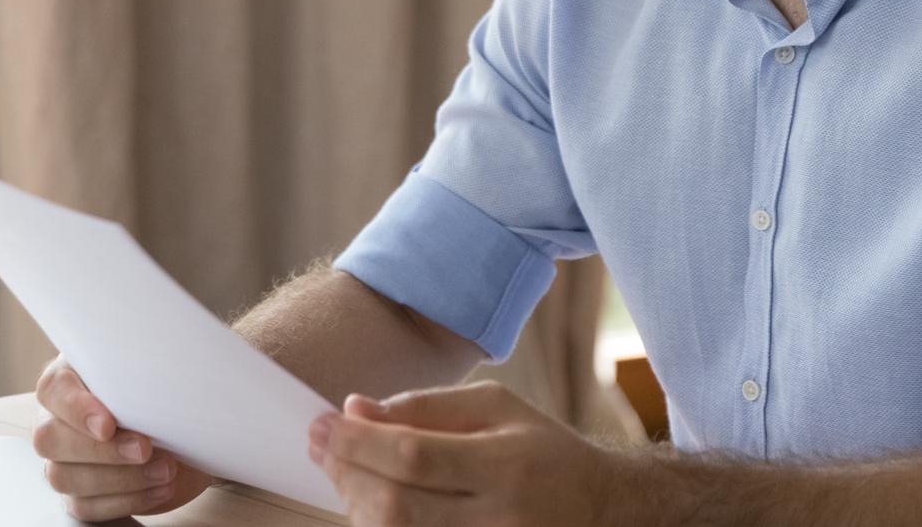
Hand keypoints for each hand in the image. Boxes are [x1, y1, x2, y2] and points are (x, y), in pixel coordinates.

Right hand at [33, 354, 214, 520]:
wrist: (189, 430)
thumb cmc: (165, 391)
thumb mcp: (157, 370)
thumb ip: (143, 367)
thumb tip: (153, 370)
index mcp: (71, 378)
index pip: (52, 390)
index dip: (75, 408)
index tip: (108, 424)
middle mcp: (58, 420)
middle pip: (50, 439)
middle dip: (102, 450)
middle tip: (145, 448)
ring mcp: (64, 461)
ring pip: (64, 477)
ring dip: (120, 478)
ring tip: (165, 469)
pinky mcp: (80, 494)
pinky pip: (87, 507)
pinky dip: (127, 500)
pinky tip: (159, 488)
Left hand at [308, 381, 615, 525]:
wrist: (601, 511)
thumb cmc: (541, 451)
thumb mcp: (496, 408)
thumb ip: (425, 407)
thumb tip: (357, 408)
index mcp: (505, 465)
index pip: (413, 456)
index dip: (357, 442)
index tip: (321, 422)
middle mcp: (497, 519)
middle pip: (397, 505)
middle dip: (346, 472)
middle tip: (320, 444)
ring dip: (355, 504)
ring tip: (344, 471)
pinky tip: (370, 504)